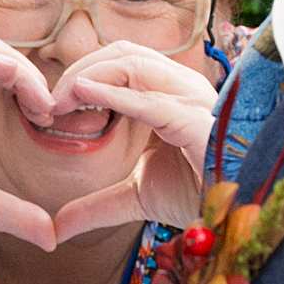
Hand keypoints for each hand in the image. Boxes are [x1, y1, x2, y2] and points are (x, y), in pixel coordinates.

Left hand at [47, 45, 218, 243]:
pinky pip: (149, 99)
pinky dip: (112, 93)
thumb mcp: (136, 199)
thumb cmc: (199, 197)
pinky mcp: (194, 120)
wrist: (237, 220)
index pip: (120, 62)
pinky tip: (82, 95)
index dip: (82, 75)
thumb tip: (55, 229)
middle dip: (79, 70)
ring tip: (58, 101)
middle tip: (47, 102)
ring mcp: (191, 98)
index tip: (49, 105)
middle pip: (122, 54)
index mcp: (169, 94)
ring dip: (87, 77)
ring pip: (132, 64)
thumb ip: (96, 206)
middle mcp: (182, 87)